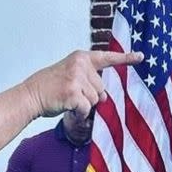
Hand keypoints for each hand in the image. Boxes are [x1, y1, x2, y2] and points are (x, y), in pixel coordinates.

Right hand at [21, 50, 142, 118]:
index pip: (107, 57)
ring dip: (84, 105)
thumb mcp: (70, 75)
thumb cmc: (50, 87)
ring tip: (67, 100)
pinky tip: (67, 108)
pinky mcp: (73, 93)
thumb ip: (89, 80)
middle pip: (101, 88)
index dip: (126, 58)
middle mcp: (80, 65)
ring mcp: (76, 78)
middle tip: (71, 94)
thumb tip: (105, 98)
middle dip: (90, 97)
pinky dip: (79, 114)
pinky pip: (86, 109)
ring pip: (95, 100)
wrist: (30, 95)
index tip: (141, 57)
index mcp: (81, 57)